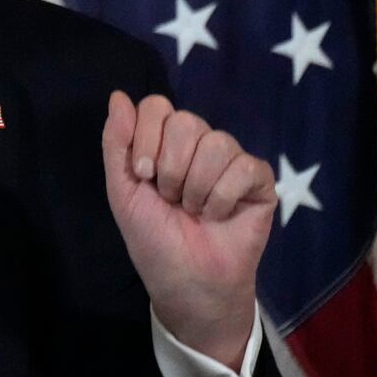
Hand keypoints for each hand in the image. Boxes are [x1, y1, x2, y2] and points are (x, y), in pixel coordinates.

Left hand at [101, 91, 274, 369]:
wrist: (186, 280)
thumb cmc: (153, 237)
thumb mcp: (121, 190)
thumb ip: (117, 142)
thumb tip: (118, 95)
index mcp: (163, 141)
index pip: (156, 105)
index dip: (146, 138)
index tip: (143, 176)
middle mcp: (198, 143)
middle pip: (186, 122)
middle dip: (171, 168)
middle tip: (171, 198)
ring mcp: (231, 159)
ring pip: (216, 143)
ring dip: (196, 187)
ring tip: (194, 210)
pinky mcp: (259, 180)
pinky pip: (244, 167)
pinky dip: (224, 197)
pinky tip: (220, 215)